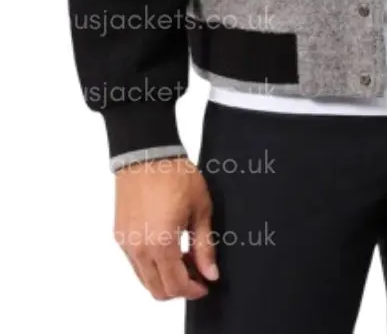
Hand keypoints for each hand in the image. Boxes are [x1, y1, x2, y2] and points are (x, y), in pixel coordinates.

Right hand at [114, 157, 217, 299]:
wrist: (147, 153)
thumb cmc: (175, 175)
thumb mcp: (200, 209)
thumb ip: (205, 246)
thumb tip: (210, 273)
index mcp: (161, 244)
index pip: (176, 285)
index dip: (194, 290)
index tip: (205, 283)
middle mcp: (139, 249)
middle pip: (158, 289)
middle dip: (179, 288)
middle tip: (197, 272)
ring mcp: (127, 243)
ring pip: (145, 279)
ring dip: (164, 277)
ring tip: (183, 256)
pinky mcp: (120, 235)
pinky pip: (135, 263)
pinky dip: (151, 265)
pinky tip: (167, 247)